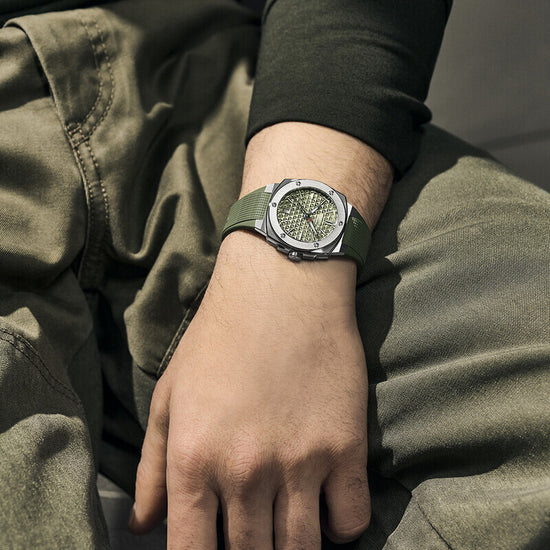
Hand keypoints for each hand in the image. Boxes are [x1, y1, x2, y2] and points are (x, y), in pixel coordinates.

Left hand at [129, 232, 369, 548]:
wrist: (282, 286)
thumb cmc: (220, 337)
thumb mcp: (170, 394)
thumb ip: (152, 466)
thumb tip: (142, 525)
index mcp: (194, 457)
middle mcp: (246, 469)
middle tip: (251, 534)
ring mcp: (301, 461)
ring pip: (301, 549)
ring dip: (291, 548)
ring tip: (284, 526)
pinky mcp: (346, 446)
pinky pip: (351, 520)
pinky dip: (339, 527)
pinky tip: (325, 507)